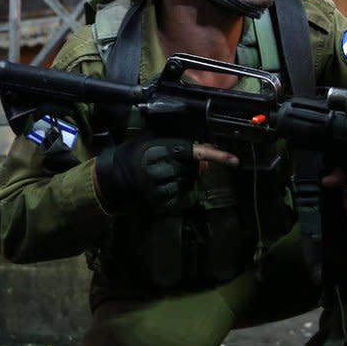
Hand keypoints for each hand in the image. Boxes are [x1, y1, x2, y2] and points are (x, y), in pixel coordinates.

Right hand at [94, 137, 237, 212]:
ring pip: (187, 183)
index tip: (234, 160)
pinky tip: (163, 186)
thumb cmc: (132, 155)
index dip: (215, 155)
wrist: (112, 179)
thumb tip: (205, 158)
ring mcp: (161, 189)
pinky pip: (180, 196)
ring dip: (183, 179)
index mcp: (160, 151)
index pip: (194, 152)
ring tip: (164, 175)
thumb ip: (177, 148)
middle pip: (193, 169)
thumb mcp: (151, 142)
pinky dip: (177, 191)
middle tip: (173, 163)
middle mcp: (162, 170)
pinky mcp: (160, 203)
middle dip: (189, 166)